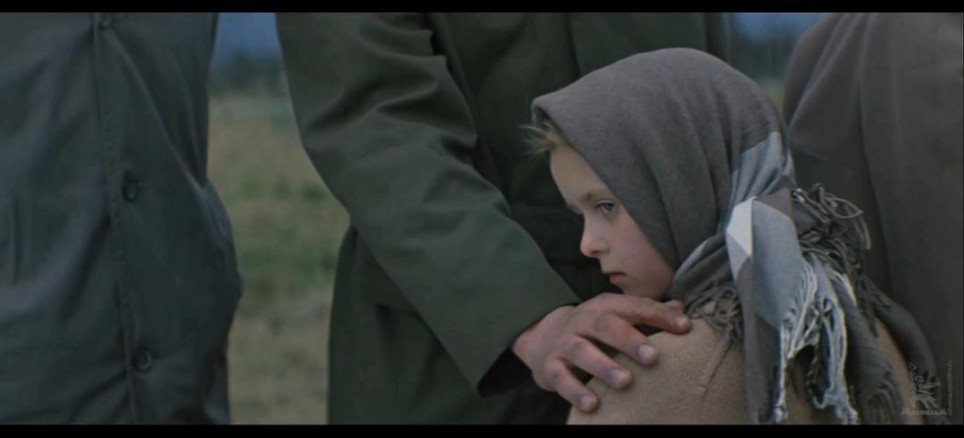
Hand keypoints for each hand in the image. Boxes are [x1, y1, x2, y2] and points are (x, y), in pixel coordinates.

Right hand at [511, 294, 690, 412]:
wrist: (540, 337)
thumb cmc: (590, 329)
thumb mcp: (615, 316)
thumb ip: (645, 314)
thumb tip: (680, 308)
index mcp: (602, 306)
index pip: (632, 306)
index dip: (658, 315)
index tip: (684, 327)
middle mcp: (581, 321)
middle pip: (604, 325)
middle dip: (629, 340)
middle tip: (653, 357)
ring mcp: (564, 344)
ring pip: (581, 352)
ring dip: (604, 366)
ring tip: (626, 382)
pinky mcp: (550, 367)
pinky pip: (561, 379)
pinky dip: (576, 392)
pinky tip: (592, 404)